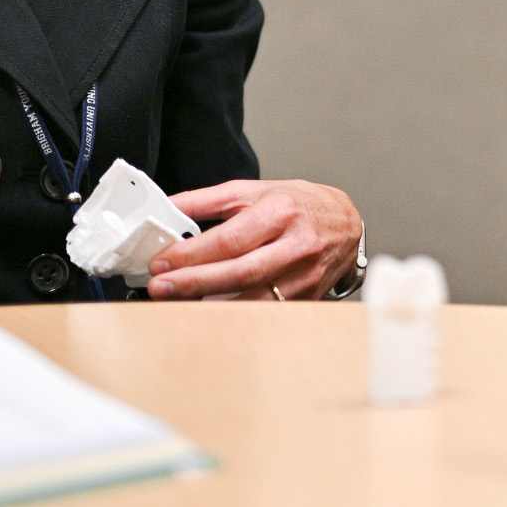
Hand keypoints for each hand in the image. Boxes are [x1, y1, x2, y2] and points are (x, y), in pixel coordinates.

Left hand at [148, 179, 361, 299]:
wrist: (346, 223)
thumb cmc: (300, 205)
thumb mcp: (254, 191)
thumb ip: (207, 200)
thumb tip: (167, 208)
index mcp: (281, 212)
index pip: (231, 239)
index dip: (193, 253)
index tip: (162, 262)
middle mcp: (295, 245)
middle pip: (240, 272)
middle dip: (194, 282)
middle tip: (160, 288)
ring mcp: (304, 277)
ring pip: (252, 300)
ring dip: (210, 305)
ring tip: (177, 303)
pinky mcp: (306, 299)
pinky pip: (264, 313)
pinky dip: (234, 315)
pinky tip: (209, 312)